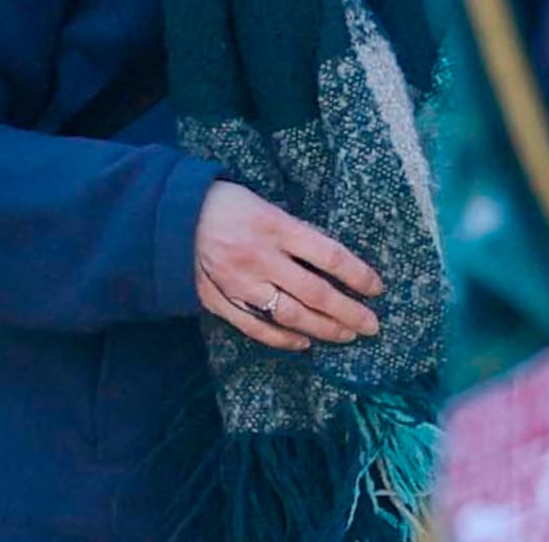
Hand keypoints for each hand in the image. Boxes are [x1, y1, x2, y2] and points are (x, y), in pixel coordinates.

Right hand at [193, 180, 381, 352]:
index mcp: (275, 226)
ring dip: (324, 329)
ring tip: (347, 335)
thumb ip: (295, 233)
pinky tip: (305, 343)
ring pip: (291, 316)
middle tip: (372, 325)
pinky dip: (284, 340)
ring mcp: (240, 284)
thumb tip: (333, 262)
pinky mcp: (221, 302)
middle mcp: (260, 257)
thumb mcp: (265, 205)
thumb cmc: (226, 204)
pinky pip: (258, 329)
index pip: (329, 255)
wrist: (171, 217)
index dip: (357, 274)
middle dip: (349, 312)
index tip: (377, 287)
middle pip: (316, 293)